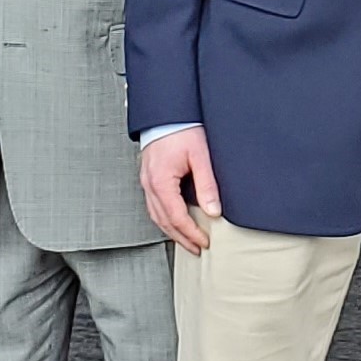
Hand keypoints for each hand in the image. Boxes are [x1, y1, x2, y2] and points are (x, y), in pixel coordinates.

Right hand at [140, 125, 218, 253]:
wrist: (167, 111)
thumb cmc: (182, 128)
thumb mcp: (200, 156)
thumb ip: (207, 185)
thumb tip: (213, 211)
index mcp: (161, 181)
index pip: (177, 217)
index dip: (191, 233)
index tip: (205, 242)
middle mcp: (149, 184)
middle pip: (164, 221)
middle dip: (182, 238)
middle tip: (198, 249)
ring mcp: (146, 181)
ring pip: (156, 215)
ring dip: (172, 231)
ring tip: (188, 241)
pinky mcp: (148, 177)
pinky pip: (154, 205)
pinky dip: (165, 218)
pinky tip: (175, 221)